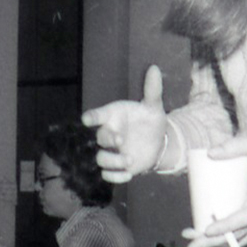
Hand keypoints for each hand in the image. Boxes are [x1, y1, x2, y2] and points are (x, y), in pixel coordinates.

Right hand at [82, 65, 167, 182]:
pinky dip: (115, 177)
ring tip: (129, 160)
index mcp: (113, 117)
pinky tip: (128, 176)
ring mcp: (112, 152)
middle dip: (106, 139)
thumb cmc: (149, 120)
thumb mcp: (153, 106)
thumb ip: (152, 90)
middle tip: (120, 140)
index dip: (92, 117)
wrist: (158, 142)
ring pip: (101, 159)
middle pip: (99, 138)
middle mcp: (109, 134)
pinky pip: (109, 175)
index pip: (97, 115)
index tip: (88, 119)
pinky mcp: (118, 167)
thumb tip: (155, 69)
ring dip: (112, 161)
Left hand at [183, 133, 246, 246]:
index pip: (246, 216)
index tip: (206, 230)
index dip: (226, 225)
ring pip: (245, 238)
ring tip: (196, 243)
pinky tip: (217, 239)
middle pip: (241, 234)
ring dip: (221, 243)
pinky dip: (233, 239)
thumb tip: (210, 153)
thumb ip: (236, 145)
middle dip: (214, 242)